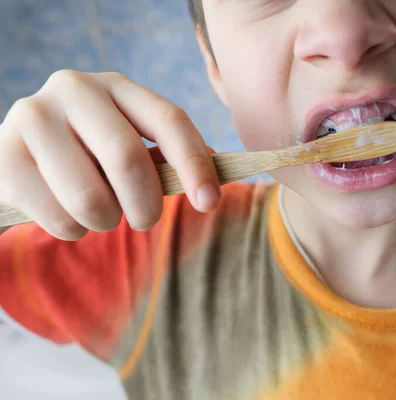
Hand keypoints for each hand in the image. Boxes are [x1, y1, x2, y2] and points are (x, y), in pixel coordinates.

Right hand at [0, 70, 219, 239]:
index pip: (169, 120)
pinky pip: (58, 218)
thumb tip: (215, 176)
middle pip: (128, 159)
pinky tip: (65, 213)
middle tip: (144, 220)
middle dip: (146, 206)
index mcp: (117, 87)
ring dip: (105, 222)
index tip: (210, 203)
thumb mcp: (127, 146)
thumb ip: (166, 159)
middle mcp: (74, 89)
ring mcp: (32, 117)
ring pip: (91, 199)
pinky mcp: (3, 155)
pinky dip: (72, 230)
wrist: (21, 160)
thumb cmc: (88, 157)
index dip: (195, 164)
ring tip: (98, 214)